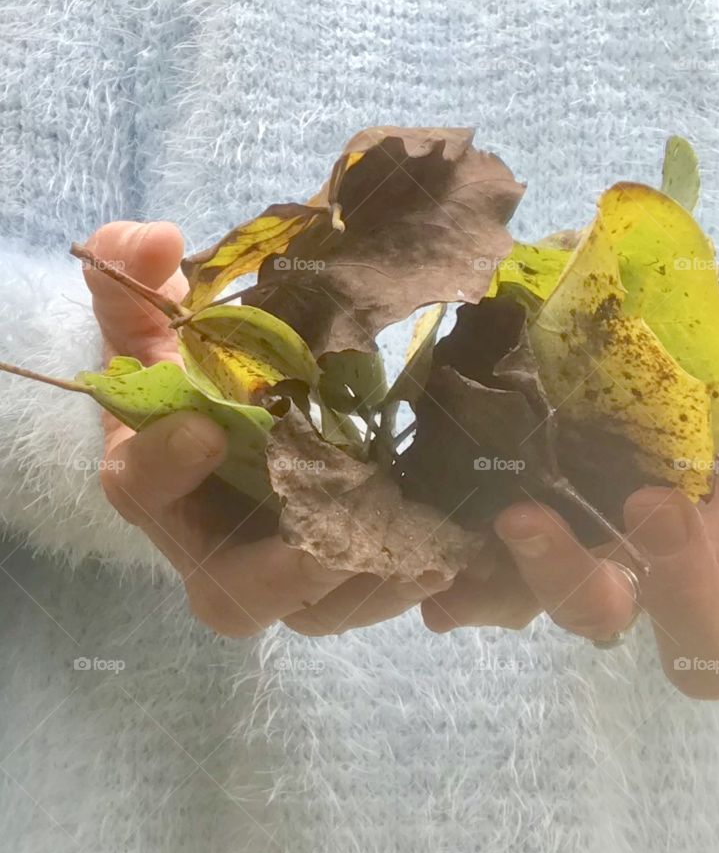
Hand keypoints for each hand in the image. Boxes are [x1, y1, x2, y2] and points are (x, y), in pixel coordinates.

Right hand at [83, 220, 450, 637]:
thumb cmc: (196, 365)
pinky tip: (449, 555)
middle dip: (286, 574)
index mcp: (153, 481)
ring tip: (425, 555)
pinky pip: (362, 603)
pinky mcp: (330, 576)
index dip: (165, 466)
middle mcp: (210, 546)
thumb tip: (160, 240)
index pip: (139, 488)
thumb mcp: (158, 314)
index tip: (207, 429)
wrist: (243, 408)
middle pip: (233, 595)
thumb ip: (135, 272)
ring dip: (367, 590)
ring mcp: (275, 571)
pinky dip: (404, 586)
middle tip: (337, 537)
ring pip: (312, 612)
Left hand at [421, 293, 718, 697]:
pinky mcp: (552, 561)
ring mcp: (625, 575)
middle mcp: (709, 577)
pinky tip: (443, 586)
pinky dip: (480, 594)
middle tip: (653, 504)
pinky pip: (514, 599)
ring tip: (523, 517)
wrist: (672, 369)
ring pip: (606, 624)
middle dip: (686, 586)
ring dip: (566, 583)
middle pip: (715, 646)